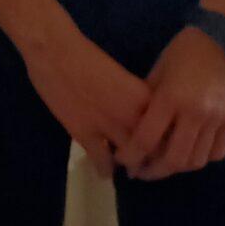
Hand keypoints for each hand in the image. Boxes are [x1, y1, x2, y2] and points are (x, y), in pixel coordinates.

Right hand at [22, 27, 151, 178]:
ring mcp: (109, 126)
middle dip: (154, 158)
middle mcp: (132, 114)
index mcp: (143, 96)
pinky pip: (102, 160)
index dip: (168, 139)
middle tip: (151, 164)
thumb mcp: (121, 76)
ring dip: (131, 166)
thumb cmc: (87, 56)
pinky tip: (105, 173)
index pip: (166, 127)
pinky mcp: (85, 134)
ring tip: (131, 170)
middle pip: (154, 146)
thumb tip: (140, 116)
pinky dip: (105, 169)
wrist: (56, 52)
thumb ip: (134, 98)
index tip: (165, 144)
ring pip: (130, 157)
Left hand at [116, 27, 224, 180]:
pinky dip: (201, 158)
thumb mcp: (158, 72)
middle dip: (153, 171)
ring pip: (195, 161)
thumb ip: (147, 102)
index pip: (146, 140)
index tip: (122, 162)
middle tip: (141, 172)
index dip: (130, 157)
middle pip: (173, 160)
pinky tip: (190, 153)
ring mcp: (217, 119)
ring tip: (164, 164)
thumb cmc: (183, 51)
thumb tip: (132, 129)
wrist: (224, 36)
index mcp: (170, 99)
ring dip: (177, 167)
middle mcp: (195, 113)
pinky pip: (216, 153)